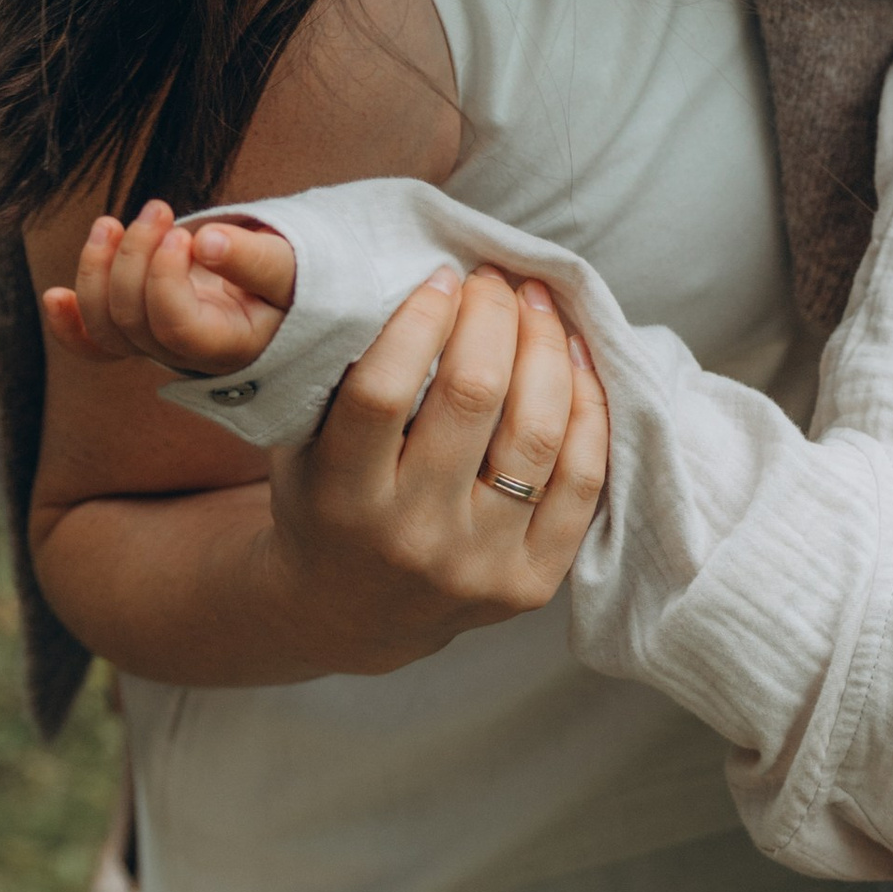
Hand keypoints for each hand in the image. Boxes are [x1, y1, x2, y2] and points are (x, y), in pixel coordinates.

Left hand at [46, 199, 297, 376]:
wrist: (285, 291)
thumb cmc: (292, 278)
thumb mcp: (288, 266)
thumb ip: (252, 259)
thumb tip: (205, 241)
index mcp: (227, 346)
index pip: (174, 326)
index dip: (163, 280)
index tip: (181, 235)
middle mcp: (186, 358)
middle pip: (132, 321)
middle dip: (133, 258)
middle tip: (158, 209)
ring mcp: (157, 346)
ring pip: (104, 328)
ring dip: (96, 270)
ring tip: (111, 223)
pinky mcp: (139, 330)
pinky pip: (95, 344)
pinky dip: (69, 324)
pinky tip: (55, 297)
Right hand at [252, 264, 611, 673]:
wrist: (347, 614)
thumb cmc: (326, 501)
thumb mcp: (304, 443)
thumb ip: (342, 373)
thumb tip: (422, 277)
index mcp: (341, 501)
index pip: (384, 393)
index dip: (420, 320)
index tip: (442, 278)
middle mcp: (412, 538)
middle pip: (473, 399)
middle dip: (492, 318)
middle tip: (494, 280)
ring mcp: (478, 566)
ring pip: (538, 434)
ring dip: (545, 349)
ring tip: (536, 304)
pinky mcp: (531, 584)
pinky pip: (582, 478)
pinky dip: (587, 406)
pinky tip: (575, 357)